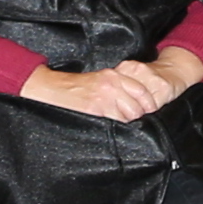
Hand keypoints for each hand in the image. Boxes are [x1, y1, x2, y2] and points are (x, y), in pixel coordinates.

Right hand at [30, 58, 187, 124]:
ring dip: (127, 123)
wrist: (52, 87)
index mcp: (113, 76)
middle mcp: (112, 85)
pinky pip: (115, 122)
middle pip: (138, 107)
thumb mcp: (99, 78)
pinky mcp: (96, 110)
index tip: (149, 111)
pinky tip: (111, 127)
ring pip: (128, 117)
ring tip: (120, 125)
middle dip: (138, 117)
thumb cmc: (74, 86)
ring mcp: (104, 98)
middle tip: (134, 122)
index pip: (142, 91)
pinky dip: (116, 127)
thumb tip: (134, 101)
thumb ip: (116, 86)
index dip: (149, 104)